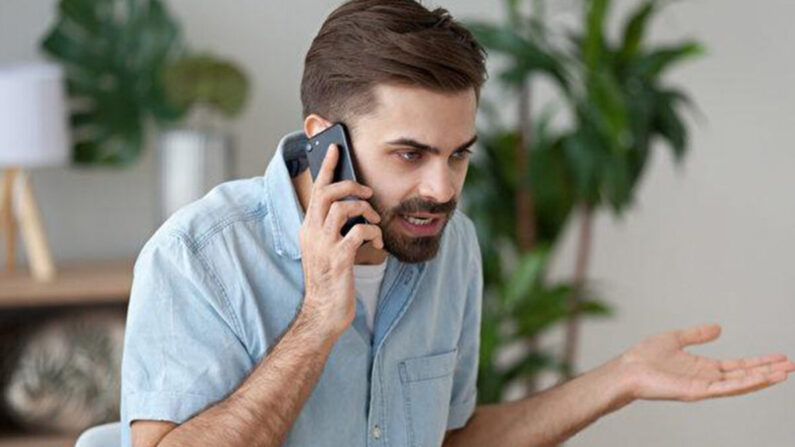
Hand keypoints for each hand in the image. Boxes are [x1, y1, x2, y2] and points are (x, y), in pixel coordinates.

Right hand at [298, 144, 383, 336]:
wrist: (323, 312)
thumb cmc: (330, 280)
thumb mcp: (326, 248)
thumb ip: (333, 228)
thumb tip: (353, 207)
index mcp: (308, 228)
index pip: (315, 190)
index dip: (326, 167)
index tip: (335, 148)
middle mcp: (312, 233)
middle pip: (327, 193)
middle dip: (350, 186)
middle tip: (367, 193)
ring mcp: (324, 246)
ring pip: (342, 209)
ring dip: (364, 210)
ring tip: (373, 221)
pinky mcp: (339, 259)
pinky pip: (358, 233)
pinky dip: (372, 232)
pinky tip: (376, 241)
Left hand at [619, 323, 793, 401]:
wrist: (627, 369)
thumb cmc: (644, 357)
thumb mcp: (675, 338)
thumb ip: (697, 334)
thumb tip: (719, 327)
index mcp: (703, 367)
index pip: (738, 365)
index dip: (758, 361)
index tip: (779, 357)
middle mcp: (706, 378)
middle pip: (744, 374)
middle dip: (768, 370)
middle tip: (792, 365)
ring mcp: (703, 386)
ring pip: (740, 383)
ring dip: (763, 378)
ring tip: (785, 372)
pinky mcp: (697, 392)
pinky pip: (726, 388)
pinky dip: (745, 383)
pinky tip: (763, 378)